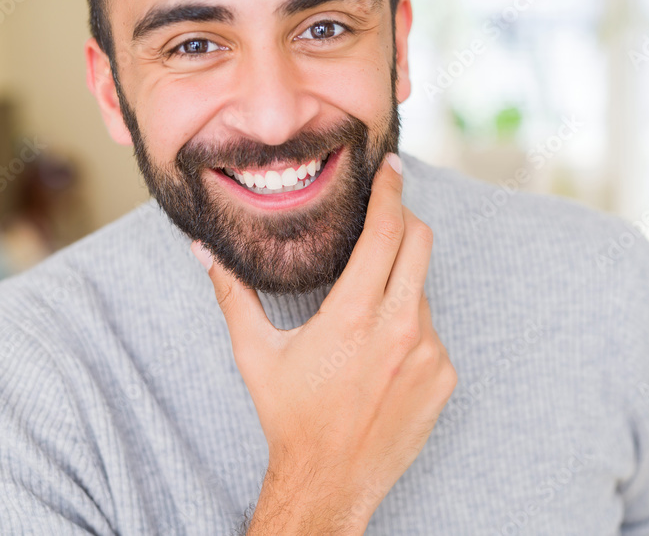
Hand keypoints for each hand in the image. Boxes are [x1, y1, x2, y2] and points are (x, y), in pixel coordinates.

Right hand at [193, 152, 456, 533]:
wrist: (330, 481)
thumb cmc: (290, 416)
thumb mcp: (256, 354)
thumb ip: (233, 295)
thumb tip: (205, 252)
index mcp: (354, 316)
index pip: (385, 232)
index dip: (390, 192)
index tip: (391, 167)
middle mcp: (399, 329)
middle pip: (419, 244)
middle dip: (403, 222)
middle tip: (383, 219)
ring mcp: (428, 354)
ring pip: (421, 291)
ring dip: (399, 286)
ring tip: (364, 317)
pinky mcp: (444, 376)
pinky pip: (432, 331)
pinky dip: (410, 328)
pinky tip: (380, 357)